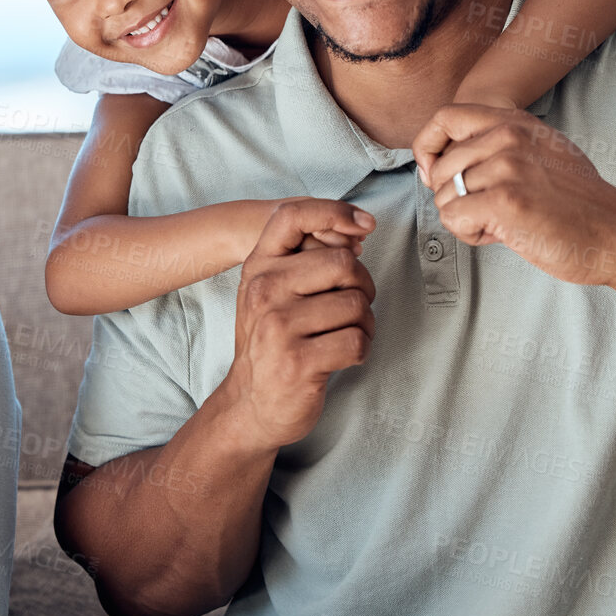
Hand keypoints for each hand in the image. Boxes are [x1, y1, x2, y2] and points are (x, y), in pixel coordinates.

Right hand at [220, 200, 375, 453]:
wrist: (251, 403)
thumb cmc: (272, 342)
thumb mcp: (270, 292)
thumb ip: (302, 259)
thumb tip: (356, 228)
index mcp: (258, 267)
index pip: (292, 215)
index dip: (334, 211)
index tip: (364, 225)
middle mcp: (264, 291)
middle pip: (343, 262)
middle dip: (363, 286)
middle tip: (354, 306)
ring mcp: (278, 326)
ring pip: (356, 304)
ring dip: (365, 324)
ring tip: (345, 335)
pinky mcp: (298, 361)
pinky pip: (357, 341)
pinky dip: (361, 350)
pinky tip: (343, 356)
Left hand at [417, 104, 615, 288]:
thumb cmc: (580, 203)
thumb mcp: (543, 153)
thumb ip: (499, 146)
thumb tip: (441, 160)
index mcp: (515, 121)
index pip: (445, 117)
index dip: (428, 148)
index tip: (435, 175)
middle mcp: (509, 136)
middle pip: (440, 167)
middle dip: (455, 198)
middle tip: (491, 213)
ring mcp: (506, 166)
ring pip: (444, 196)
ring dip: (466, 219)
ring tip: (503, 223)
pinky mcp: (503, 200)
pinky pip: (452, 218)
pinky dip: (470, 234)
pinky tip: (501, 235)